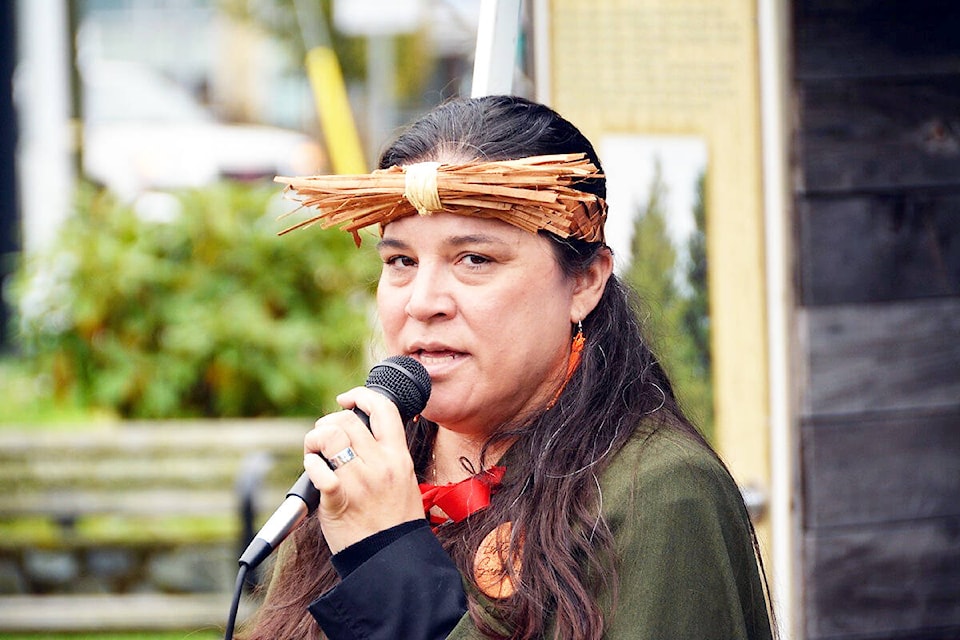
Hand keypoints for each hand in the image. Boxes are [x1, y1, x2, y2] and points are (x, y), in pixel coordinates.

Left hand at [302, 386, 424, 553]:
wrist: (392, 557)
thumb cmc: (394, 522)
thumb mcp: (403, 479)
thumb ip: (385, 455)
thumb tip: (360, 434)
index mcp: (398, 457)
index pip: (384, 409)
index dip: (361, 396)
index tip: (347, 399)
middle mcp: (380, 464)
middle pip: (347, 421)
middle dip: (328, 423)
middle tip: (323, 439)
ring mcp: (360, 481)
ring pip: (330, 436)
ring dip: (315, 439)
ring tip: (315, 453)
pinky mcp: (339, 499)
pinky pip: (318, 469)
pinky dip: (310, 465)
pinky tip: (313, 472)